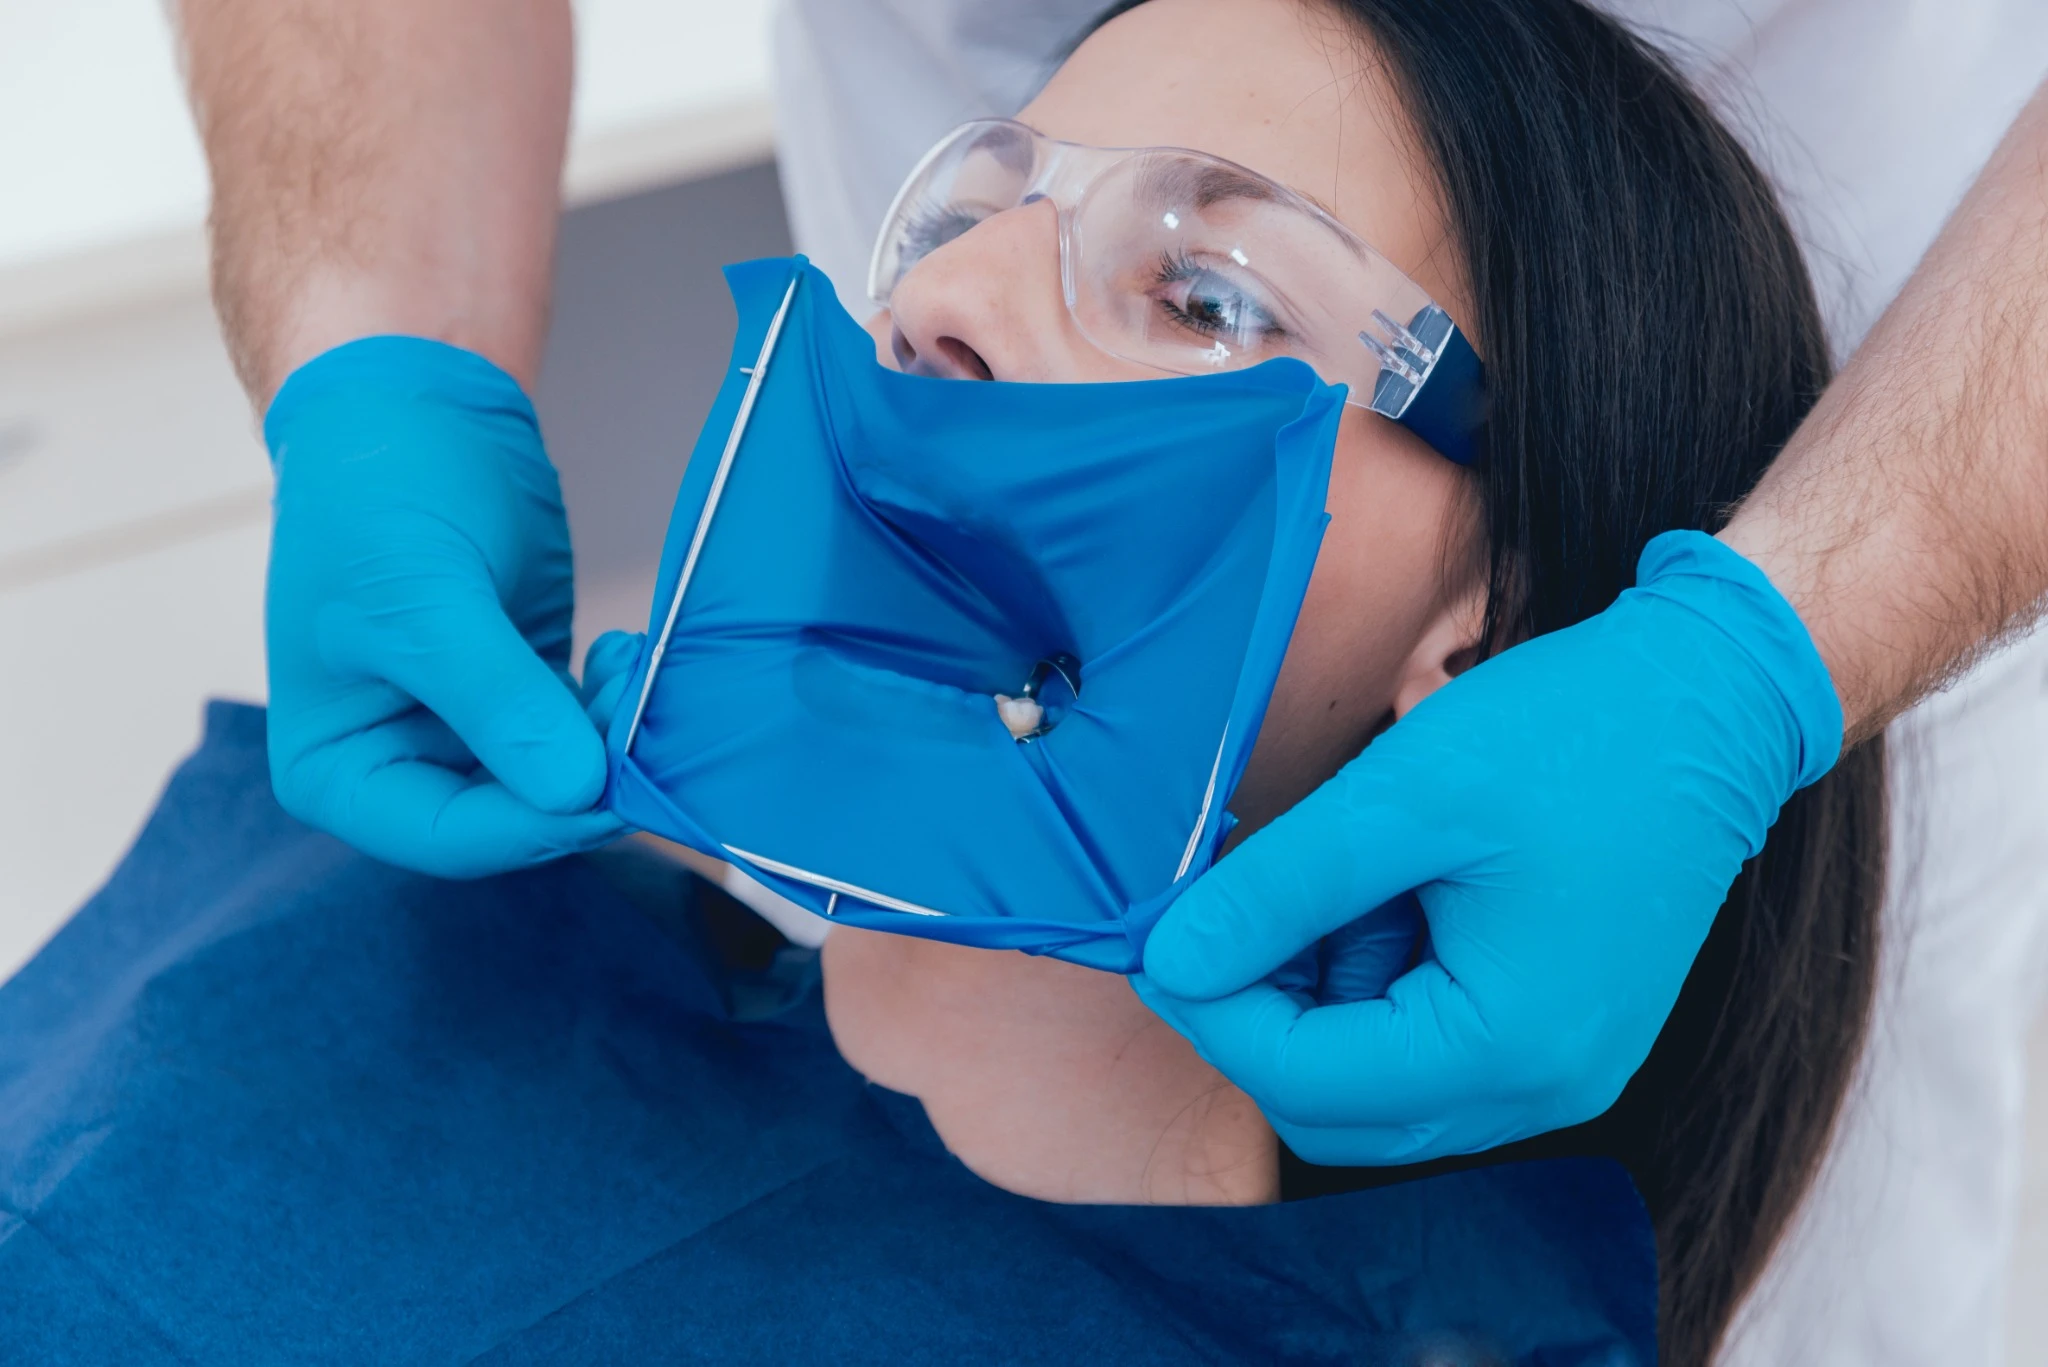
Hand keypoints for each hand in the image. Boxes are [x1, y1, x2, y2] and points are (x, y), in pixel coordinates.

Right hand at [263, 336, 624, 876]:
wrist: (410, 406)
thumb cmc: (377, 495)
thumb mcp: (425, 598)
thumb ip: (496, 698)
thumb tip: (575, 792)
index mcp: (338, 770)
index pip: (448, 839)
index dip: (536, 826)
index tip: (610, 789)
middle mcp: (400, 767)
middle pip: (513, 820)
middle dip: (585, 779)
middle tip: (642, 715)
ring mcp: (466, 736)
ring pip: (559, 781)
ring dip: (610, 740)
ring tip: (634, 664)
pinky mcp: (524, 698)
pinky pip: (582, 734)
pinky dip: (616, 710)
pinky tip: (628, 654)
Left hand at [1136, 531, 1841, 1163]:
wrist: (1712, 699)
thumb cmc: (1573, 738)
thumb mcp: (1401, 801)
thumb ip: (1276, 892)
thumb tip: (1170, 959)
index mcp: (1509, 1049)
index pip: (1304, 1079)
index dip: (1212, 1009)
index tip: (1158, 935)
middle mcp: (1540, 1089)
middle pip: (1334, 1105)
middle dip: (1257, 1013)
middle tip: (1216, 910)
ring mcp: (1555, 1067)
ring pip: (1374, 1080)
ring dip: (1316, 993)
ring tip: (1320, 873)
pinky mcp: (1555, 1028)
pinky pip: (1427, 1043)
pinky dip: (1372, 979)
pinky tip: (1373, 886)